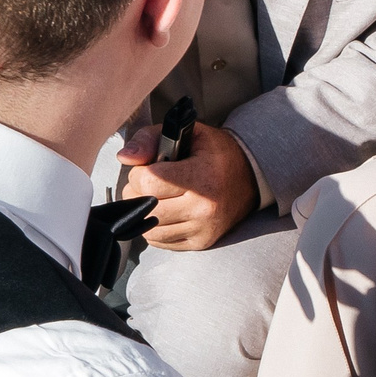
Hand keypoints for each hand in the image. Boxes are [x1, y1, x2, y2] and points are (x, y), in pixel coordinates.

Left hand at [120, 120, 258, 249]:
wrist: (251, 177)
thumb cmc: (215, 153)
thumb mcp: (187, 134)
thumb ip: (150, 139)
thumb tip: (124, 158)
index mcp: (202, 178)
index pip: (148, 182)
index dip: (139, 173)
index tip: (148, 168)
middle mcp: (205, 208)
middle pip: (146, 207)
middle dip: (137, 192)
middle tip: (149, 183)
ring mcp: (203, 229)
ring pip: (150, 229)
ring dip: (144, 212)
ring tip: (156, 197)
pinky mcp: (202, 242)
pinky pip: (161, 242)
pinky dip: (155, 228)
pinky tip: (165, 212)